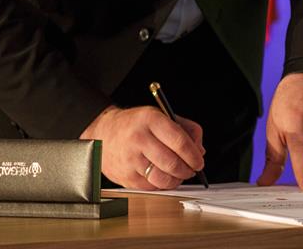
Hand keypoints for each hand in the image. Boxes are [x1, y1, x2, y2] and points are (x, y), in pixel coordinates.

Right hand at [79, 105, 204, 189]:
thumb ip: (185, 129)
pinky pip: (152, 187)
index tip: (199, 160)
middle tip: (191, 169)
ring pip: (163, 179)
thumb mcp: (160, 115)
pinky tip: (163, 176)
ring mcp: (130, 159)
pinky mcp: (126, 176)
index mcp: (150, 120)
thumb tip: (199, 150)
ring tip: (178, 174)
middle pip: (172, 163)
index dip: (193, 155)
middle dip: (188, 170)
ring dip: (177, 180)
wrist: (103, 133)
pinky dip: (162, 185)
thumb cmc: (135, 125)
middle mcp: (138, 139)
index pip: (179, 141)